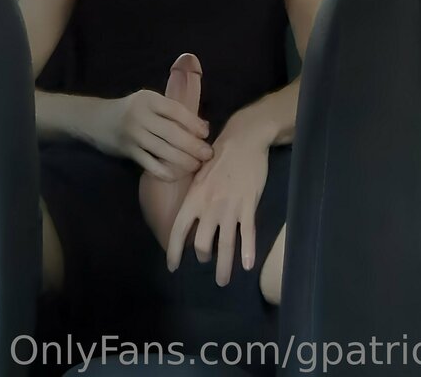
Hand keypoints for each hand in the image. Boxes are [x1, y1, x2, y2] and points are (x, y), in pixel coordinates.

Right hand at [110, 89, 211, 179]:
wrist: (96, 120)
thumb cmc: (131, 110)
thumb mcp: (148, 102)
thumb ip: (171, 112)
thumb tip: (202, 127)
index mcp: (149, 99)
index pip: (176, 110)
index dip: (193, 122)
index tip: (205, 134)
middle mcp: (140, 115)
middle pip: (171, 132)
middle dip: (192, 145)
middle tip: (208, 154)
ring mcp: (133, 135)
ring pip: (163, 150)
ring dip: (183, 160)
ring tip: (196, 165)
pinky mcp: (128, 152)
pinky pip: (150, 164)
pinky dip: (164, 171)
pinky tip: (176, 175)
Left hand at [166, 126, 268, 285]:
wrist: (244, 138)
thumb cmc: (219, 153)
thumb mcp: (199, 172)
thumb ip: (195, 194)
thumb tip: (190, 213)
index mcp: (194, 197)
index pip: (179, 230)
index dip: (174, 250)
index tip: (172, 266)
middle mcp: (209, 206)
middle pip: (202, 243)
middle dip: (203, 257)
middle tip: (207, 262)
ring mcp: (230, 207)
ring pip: (225, 245)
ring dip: (224, 267)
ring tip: (223, 281)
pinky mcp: (248, 206)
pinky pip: (248, 234)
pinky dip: (248, 252)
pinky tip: (247, 266)